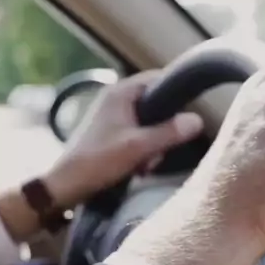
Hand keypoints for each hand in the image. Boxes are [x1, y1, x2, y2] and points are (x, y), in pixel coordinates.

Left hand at [45, 71, 203, 208]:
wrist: (66, 185)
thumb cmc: (99, 161)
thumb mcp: (138, 148)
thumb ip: (169, 133)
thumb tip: (198, 120)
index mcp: (121, 92)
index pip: (159, 79)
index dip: (176, 93)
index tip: (189, 113)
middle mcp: (116, 99)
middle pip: (156, 105)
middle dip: (164, 129)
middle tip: (161, 150)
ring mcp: (112, 117)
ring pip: (149, 124)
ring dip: (153, 145)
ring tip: (145, 164)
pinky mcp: (110, 134)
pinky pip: (137, 137)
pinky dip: (142, 151)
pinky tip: (138, 169)